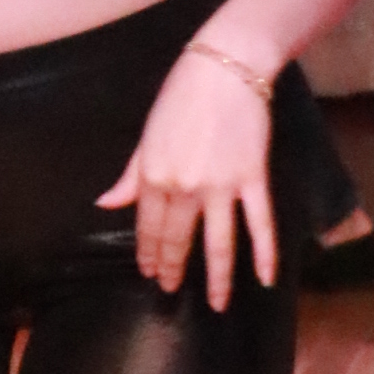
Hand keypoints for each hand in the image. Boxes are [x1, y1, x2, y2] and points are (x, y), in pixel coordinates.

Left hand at [98, 46, 275, 308]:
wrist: (224, 69)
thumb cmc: (180, 97)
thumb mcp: (146, 136)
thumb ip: (130, 176)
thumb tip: (107, 204)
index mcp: (154, 176)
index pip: (149, 226)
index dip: (149, 252)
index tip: (150, 272)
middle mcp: (185, 188)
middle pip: (179, 238)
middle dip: (173, 267)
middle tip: (171, 289)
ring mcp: (221, 187)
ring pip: (219, 243)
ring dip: (218, 278)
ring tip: (217, 304)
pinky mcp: (252, 179)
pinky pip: (259, 223)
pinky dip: (265, 254)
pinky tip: (267, 279)